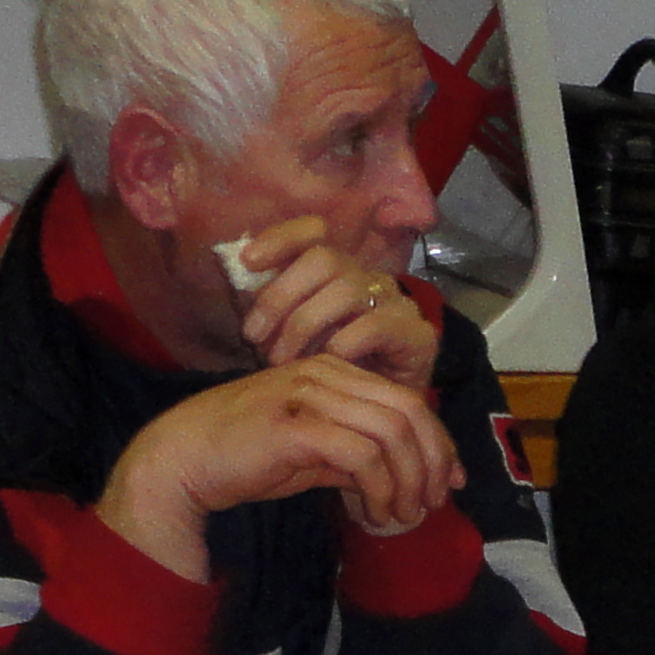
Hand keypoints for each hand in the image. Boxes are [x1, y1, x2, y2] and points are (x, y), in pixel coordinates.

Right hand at [97, 357, 464, 578]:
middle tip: (431, 503)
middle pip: (410, 411)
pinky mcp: (295, 426)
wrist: (181, 461)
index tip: (448, 483)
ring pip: (392, 432)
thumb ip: (356, 457)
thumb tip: (400, 478)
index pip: (407, 399)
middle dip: (432, 461)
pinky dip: (380, 488)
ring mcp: (308, 395)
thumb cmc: (243, 458)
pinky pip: (362, 455)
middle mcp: (324, 373)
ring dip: (408, 480)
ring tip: (402, 514)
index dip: (439, 442)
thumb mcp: (313, 454)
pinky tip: (375, 512)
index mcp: (332, 371)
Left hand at [223, 218, 439, 392]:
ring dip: (305, 323)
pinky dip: (342, 343)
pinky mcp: (418, 334)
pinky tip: (323, 363)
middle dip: (282, 294)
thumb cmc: (327, 378)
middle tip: (255, 336)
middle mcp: (370, 279)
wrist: (379, 422)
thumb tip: (237, 276)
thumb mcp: (287, 338)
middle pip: (326, 258)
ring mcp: (397, 304)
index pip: (316, 232)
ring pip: (348, 289)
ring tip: (282, 359)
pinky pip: (375, 325)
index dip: (281, 238)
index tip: (248, 262)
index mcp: (339, 274)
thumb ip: (269, 308)